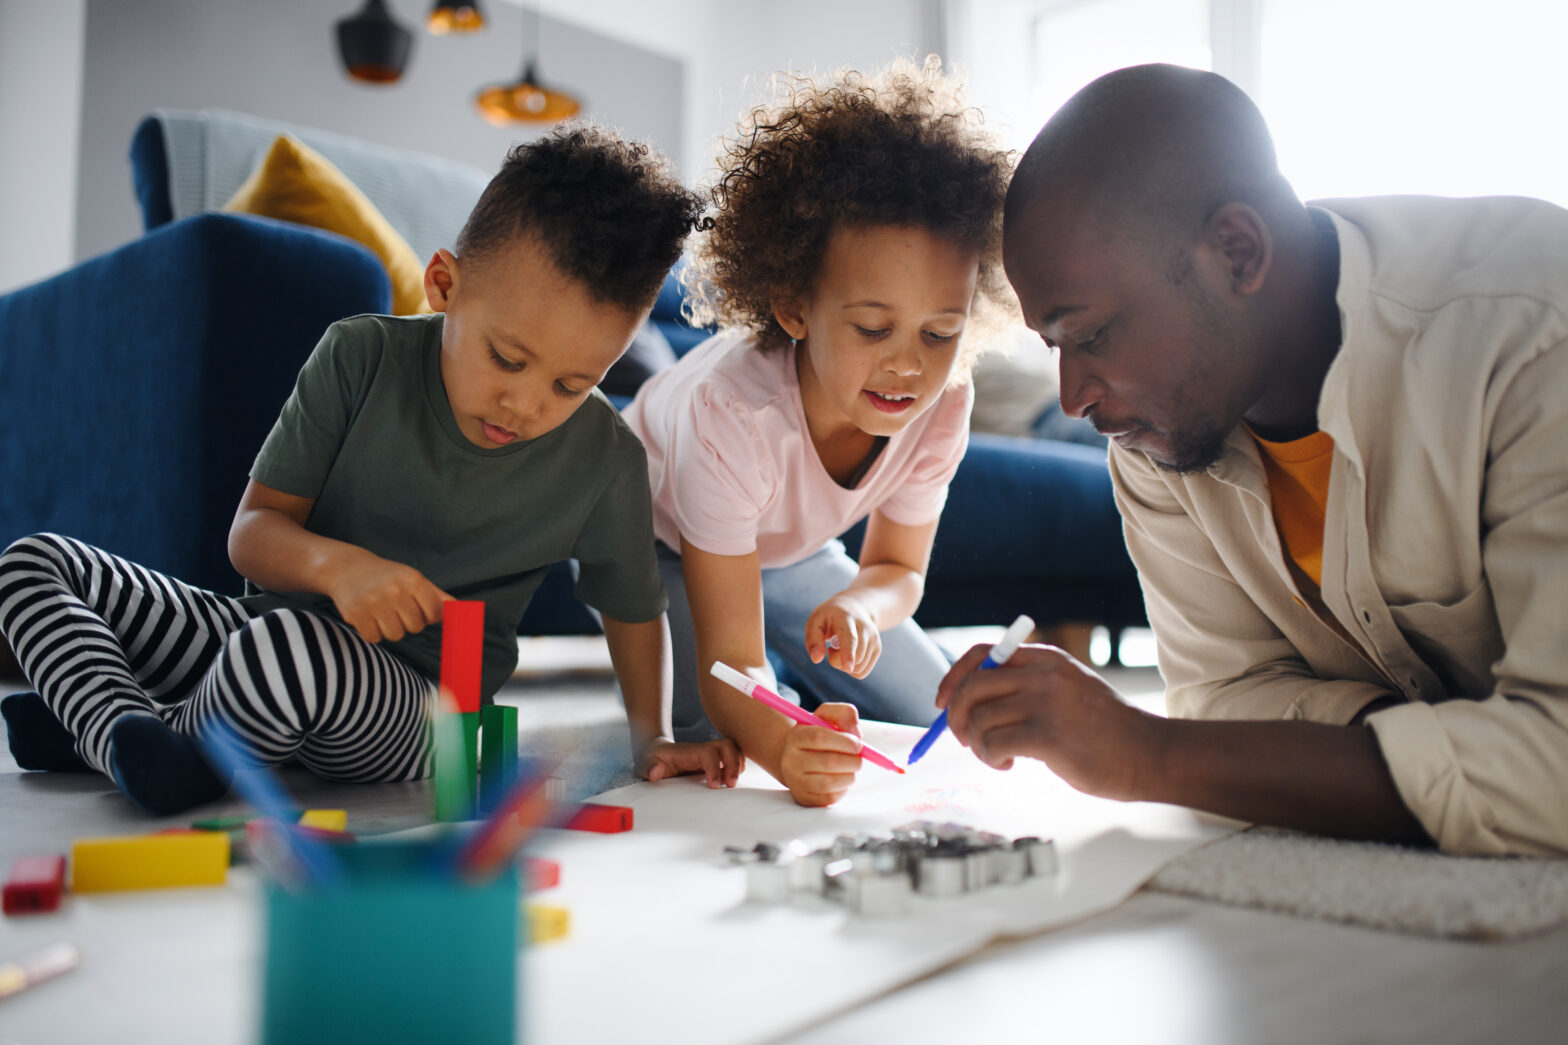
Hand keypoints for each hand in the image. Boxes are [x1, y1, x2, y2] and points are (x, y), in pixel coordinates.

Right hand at [324, 547, 452, 643]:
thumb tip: (462, 613)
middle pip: (415, 627)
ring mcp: (374, 602)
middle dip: (407, 621)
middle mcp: (394, 589)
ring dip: (390, 628)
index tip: (416, 607)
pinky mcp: (355, 614)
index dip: (427, 615)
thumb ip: (438, 597)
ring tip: (381, 612)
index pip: (434, 613)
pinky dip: (372, 632)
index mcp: (413, 579)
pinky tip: (368, 616)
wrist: (347, 568)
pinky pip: (375, 638)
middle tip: (395, 607)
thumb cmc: (387, 577)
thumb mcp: (414, 579)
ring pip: (396, 635)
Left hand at [638, 737, 744, 788]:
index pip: (709, 752)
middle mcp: (703, 749)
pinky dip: (738, 767)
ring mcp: (710, 754)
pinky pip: (733, 757)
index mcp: (689, 751)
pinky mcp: (714, 761)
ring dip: (738, 765)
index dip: (715, 767)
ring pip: (733, 749)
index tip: (714, 786)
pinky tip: (731, 781)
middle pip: (727, 745)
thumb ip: (650, 768)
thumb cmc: (652, 761)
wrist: (655, 754)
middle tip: (730, 785)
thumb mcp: (645, 765)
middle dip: (733, 764)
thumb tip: (656, 773)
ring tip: (732, 784)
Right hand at [778, 703, 863, 806]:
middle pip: (828, 762)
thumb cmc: (818, 735)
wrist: (798, 760)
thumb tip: (856, 734)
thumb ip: (845, 714)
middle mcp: (791, 760)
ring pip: (830, 783)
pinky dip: (843, 788)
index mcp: (796, 737)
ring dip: (849, 775)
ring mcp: (795, 781)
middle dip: (852, 760)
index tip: (858, 744)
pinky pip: (830, 797)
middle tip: (858, 758)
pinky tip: (840, 778)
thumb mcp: (828, 717)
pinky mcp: (804, 798)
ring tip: (850, 767)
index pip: (820, 738)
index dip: (844, 741)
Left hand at [805, 594, 880, 677]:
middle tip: (831, 648)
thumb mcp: (815, 622)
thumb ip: (813, 640)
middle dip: (836, 661)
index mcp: (847, 618)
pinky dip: (852, 669)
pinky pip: (862, 672)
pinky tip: (849, 654)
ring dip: (844, 665)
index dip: (848, 653)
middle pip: (854, 658)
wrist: (853, 608)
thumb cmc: (829, 618)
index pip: (850, 638)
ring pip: (858, 668)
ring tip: (840, 648)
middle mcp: (865, 627)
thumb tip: (816, 659)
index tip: (848, 667)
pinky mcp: (877, 648)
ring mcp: (874, 638)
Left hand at [935, 643, 1163, 799]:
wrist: (1149, 754)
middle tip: (964, 739)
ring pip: (978, 719)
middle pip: (971, 687)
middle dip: (955, 716)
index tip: (942, 703)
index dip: (953, 677)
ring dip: (976, 744)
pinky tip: (1009, 765)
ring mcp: (1045, 703)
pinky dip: (991, 758)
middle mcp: (1043, 675)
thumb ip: (1028, 686)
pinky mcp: (1047, 736)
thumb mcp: (1069, 690)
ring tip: (997, 757)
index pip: (981, 654)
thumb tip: (970, 701)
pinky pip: (992, 744)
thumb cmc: (1107, 730)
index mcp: (1046, 659)